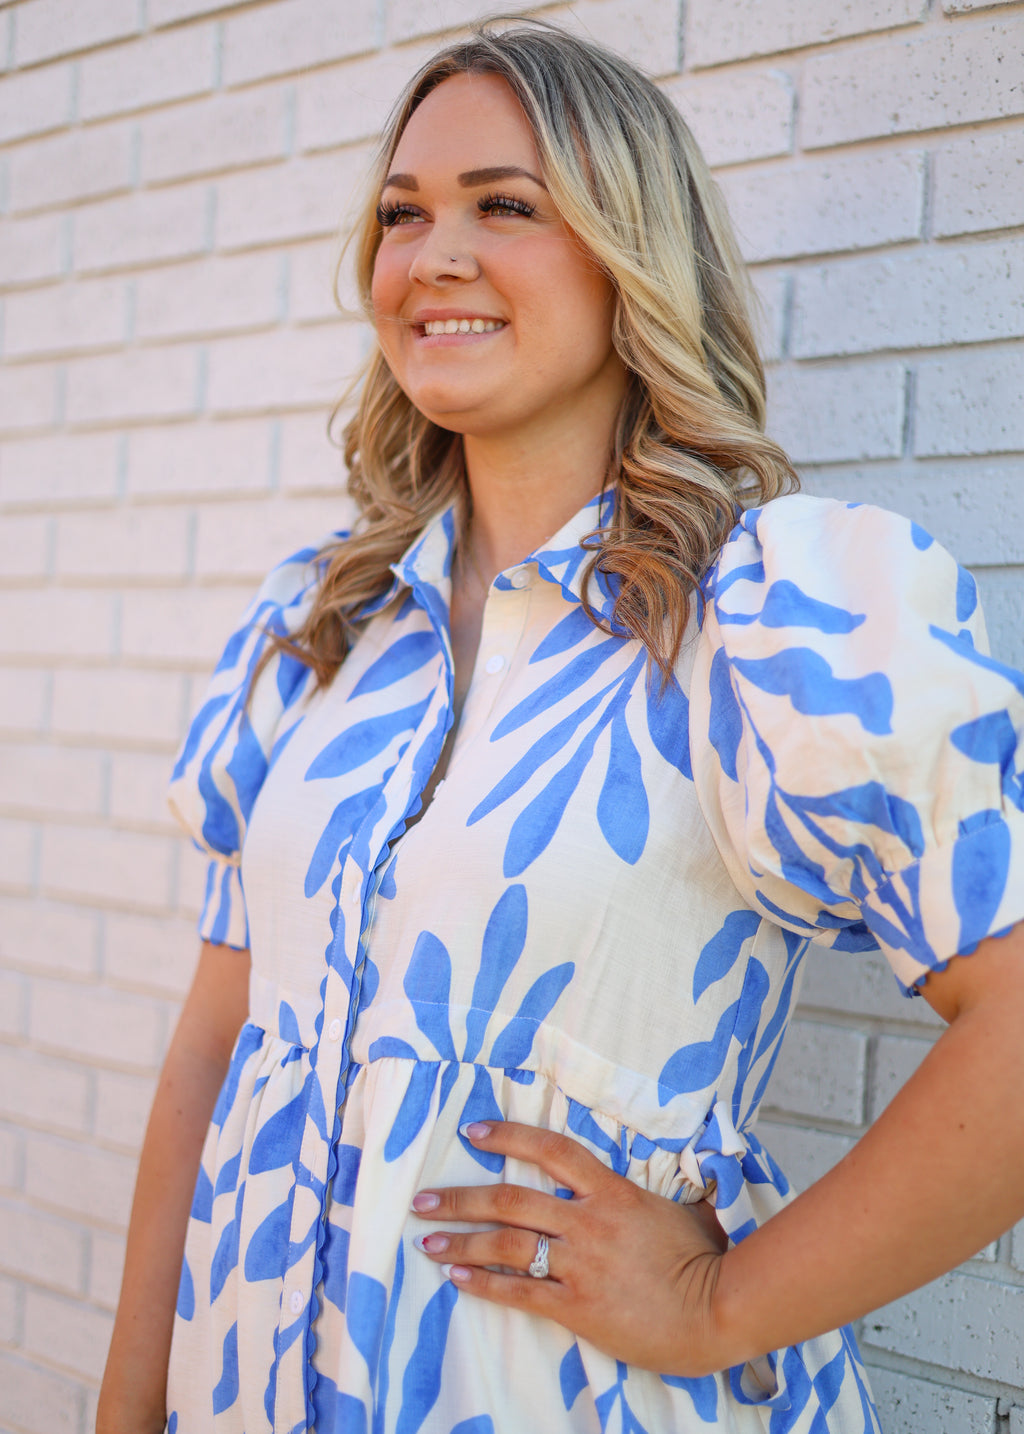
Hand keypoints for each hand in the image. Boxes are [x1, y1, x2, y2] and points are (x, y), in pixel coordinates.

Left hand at [411, 1119, 728, 1375]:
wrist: (717, 1311)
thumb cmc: (703, 1258)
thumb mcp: (677, 1208)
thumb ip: (646, 1191)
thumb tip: (650, 1170)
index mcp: (612, 1191)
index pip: (551, 1150)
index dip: (508, 1138)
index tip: (473, 1133)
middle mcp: (589, 1222)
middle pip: (512, 1199)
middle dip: (460, 1197)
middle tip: (422, 1199)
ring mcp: (581, 1264)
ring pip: (507, 1243)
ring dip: (461, 1240)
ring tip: (427, 1242)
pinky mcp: (578, 1307)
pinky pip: (520, 1290)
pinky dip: (484, 1283)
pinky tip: (457, 1277)